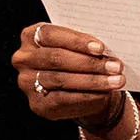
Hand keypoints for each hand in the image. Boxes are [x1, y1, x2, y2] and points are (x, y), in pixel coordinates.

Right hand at [10, 21, 132, 130]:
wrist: (76, 88)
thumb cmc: (78, 59)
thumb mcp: (80, 47)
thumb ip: (86, 45)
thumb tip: (107, 53)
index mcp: (31, 36)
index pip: (51, 35)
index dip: (76, 41)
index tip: (100, 48)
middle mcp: (23, 58)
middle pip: (56, 58)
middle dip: (89, 63)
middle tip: (115, 66)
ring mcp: (26, 82)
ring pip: (61, 80)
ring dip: (92, 81)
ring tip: (116, 81)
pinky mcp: (37, 104)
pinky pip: (63, 100)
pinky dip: (87, 96)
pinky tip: (104, 94)